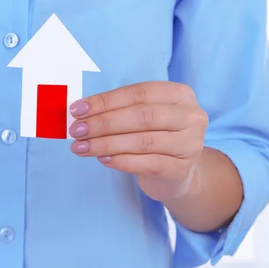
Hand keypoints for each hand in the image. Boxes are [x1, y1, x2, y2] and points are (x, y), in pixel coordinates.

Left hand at [68, 82, 208, 201]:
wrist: (174, 173)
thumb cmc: (152, 136)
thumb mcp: (140, 116)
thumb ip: (117, 109)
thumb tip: (80, 111)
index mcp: (180, 95)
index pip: (138, 93)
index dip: (105, 101)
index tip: (77, 110)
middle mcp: (191, 117)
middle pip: (142, 116)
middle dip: (103, 123)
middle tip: (77, 130)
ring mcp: (190, 144)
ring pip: (143, 141)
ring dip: (106, 144)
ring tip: (81, 147)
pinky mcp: (182, 169)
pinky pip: (148, 163)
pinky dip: (121, 161)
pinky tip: (102, 159)